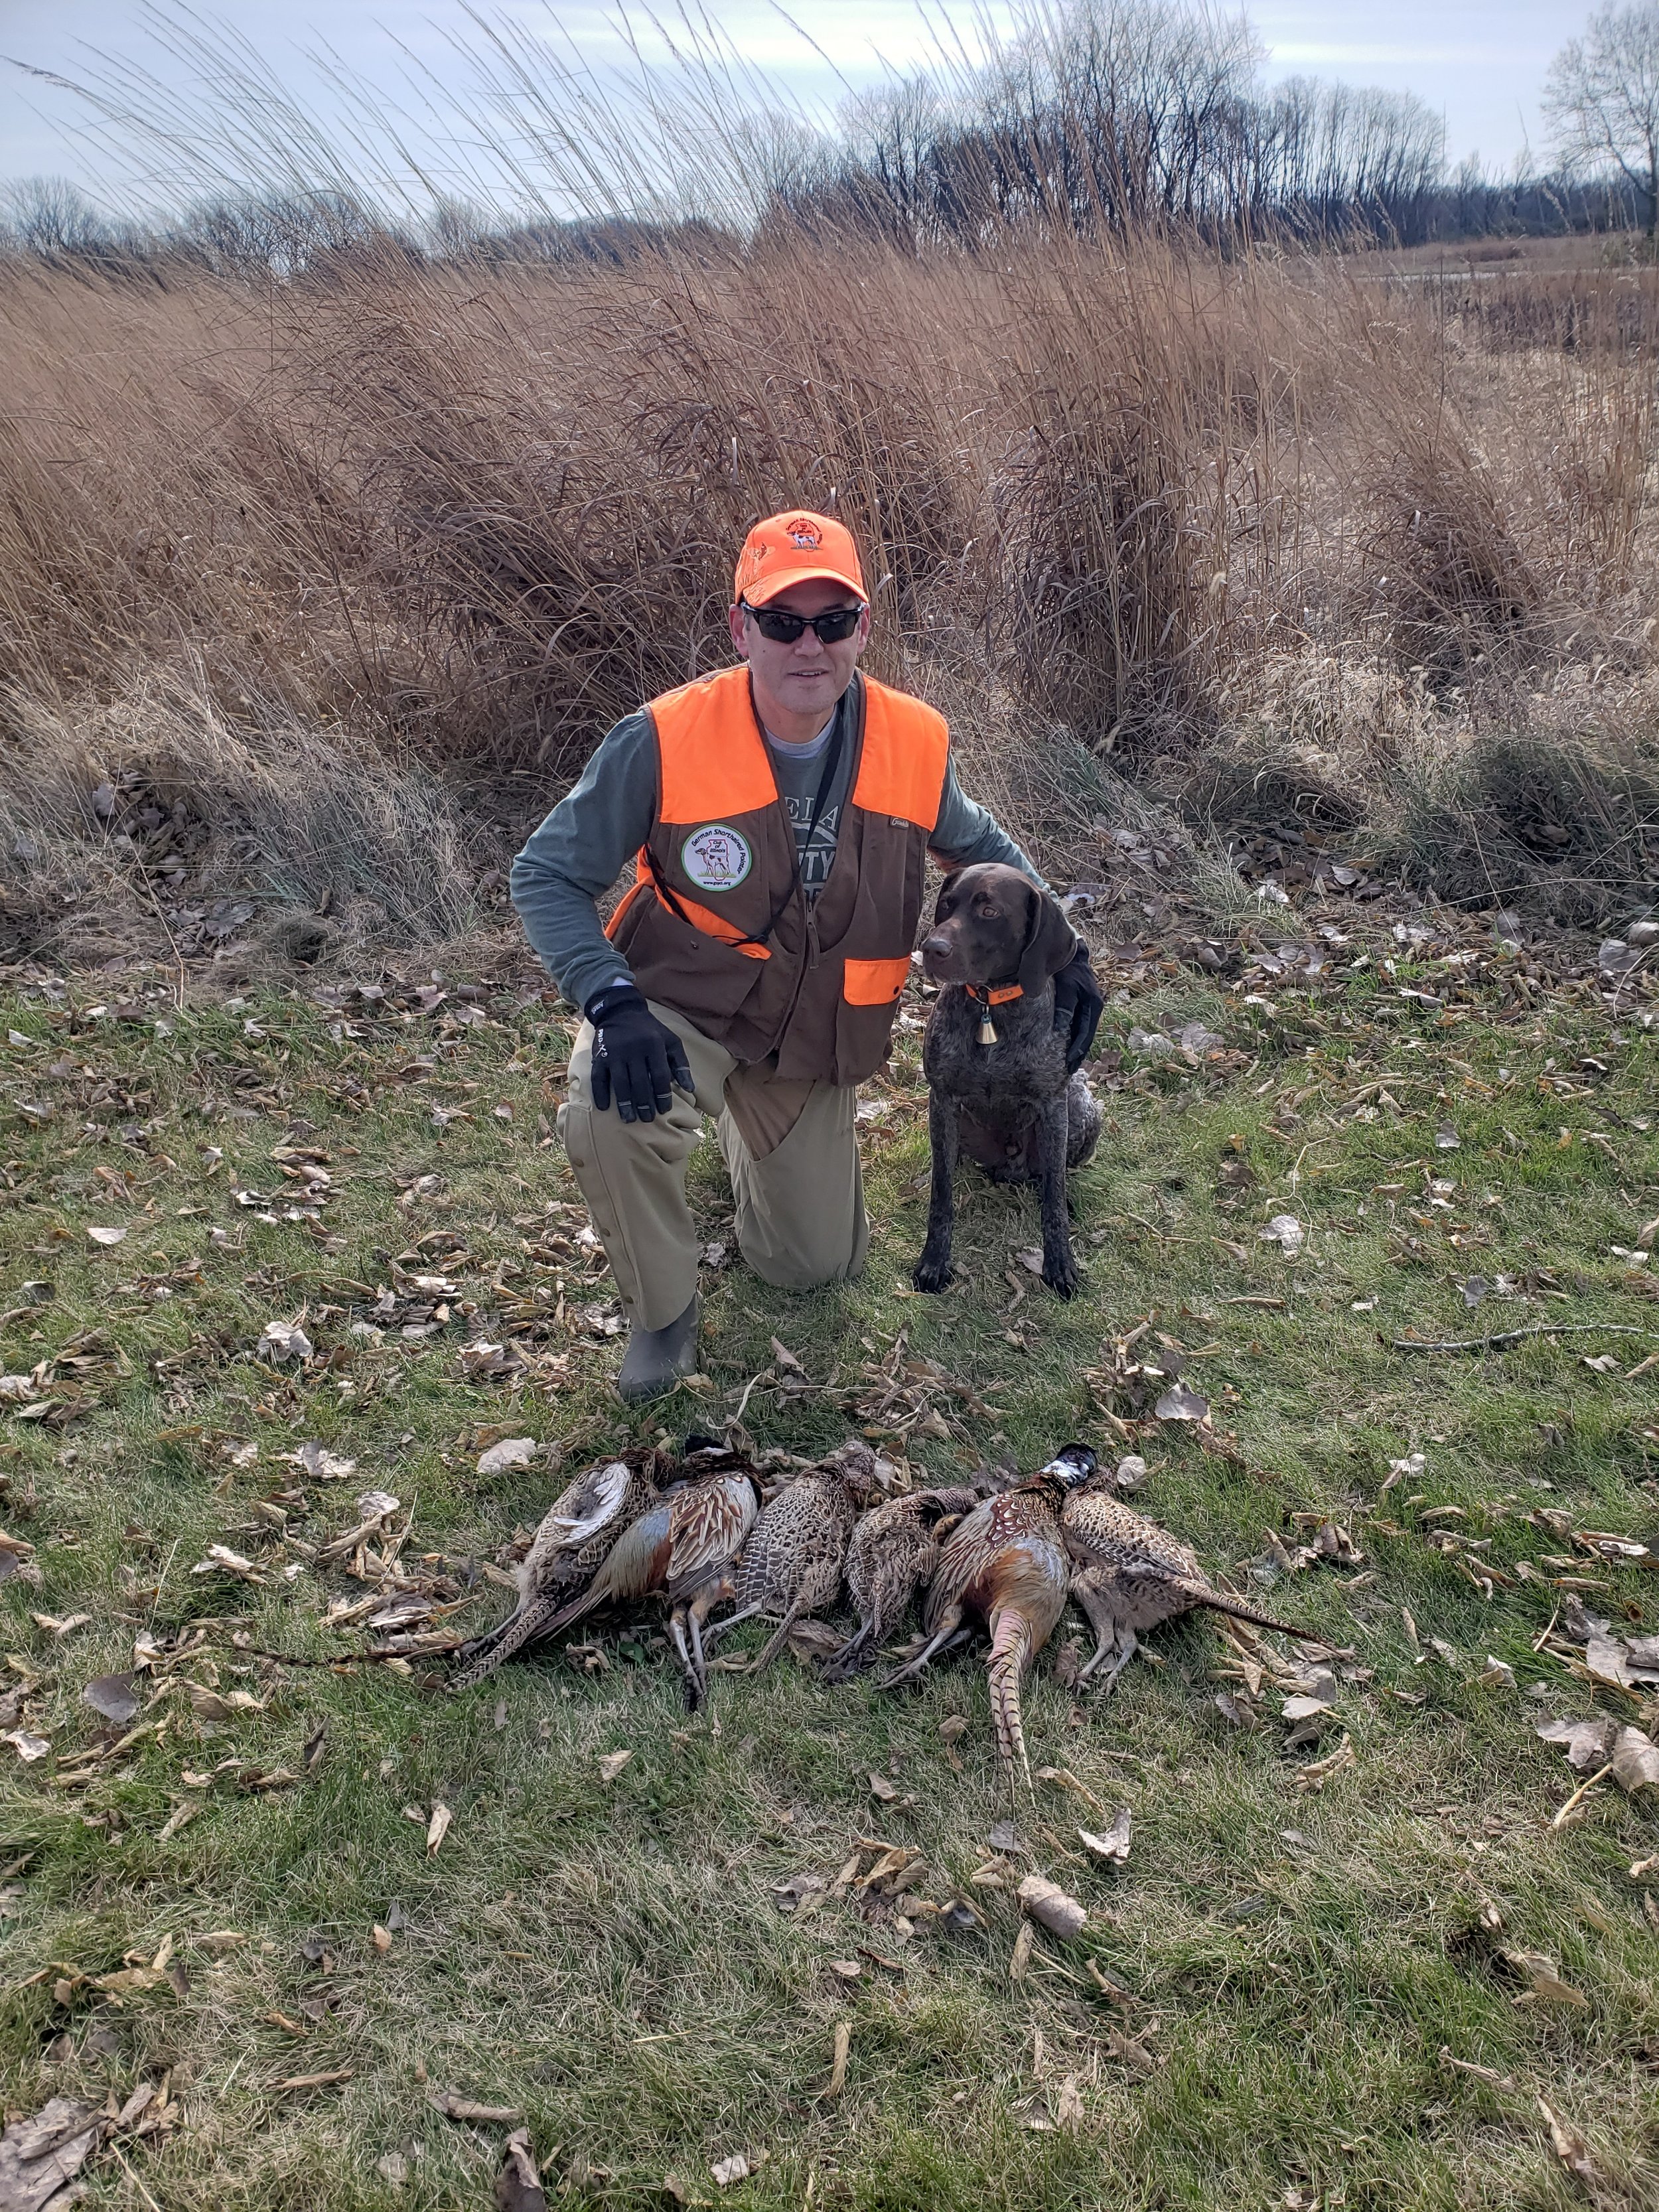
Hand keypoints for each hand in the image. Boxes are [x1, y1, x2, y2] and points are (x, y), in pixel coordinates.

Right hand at [585, 988, 692, 1121]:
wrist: (621, 1011)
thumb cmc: (650, 1030)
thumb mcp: (671, 1041)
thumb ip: (681, 1064)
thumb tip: (690, 1089)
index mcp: (654, 1045)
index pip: (659, 1075)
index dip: (662, 1095)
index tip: (664, 1110)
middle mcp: (634, 1049)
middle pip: (640, 1082)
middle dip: (644, 1103)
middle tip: (647, 1118)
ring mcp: (615, 1052)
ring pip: (620, 1083)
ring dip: (625, 1103)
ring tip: (629, 1119)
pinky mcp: (599, 1055)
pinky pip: (598, 1077)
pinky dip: (600, 1093)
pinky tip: (604, 1107)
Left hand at [1051, 945, 1102, 1073]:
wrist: (1071, 951)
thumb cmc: (1068, 968)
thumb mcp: (1066, 987)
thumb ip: (1065, 1007)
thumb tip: (1062, 1027)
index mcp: (1093, 1005)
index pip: (1085, 1034)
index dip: (1077, 1050)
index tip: (1068, 1064)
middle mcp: (1095, 1007)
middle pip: (1087, 1035)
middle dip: (1078, 1053)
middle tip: (1068, 1069)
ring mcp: (1091, 1005)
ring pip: (1084, 1031)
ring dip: (1078, 1046)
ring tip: (1069, 1062)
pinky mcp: (1085, 1003)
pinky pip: (1081, 1024)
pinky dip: (1076, 1035)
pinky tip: (1070, 1044)